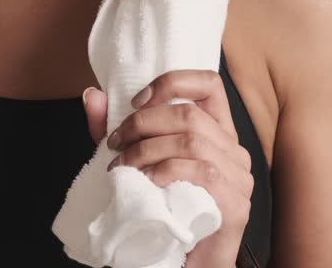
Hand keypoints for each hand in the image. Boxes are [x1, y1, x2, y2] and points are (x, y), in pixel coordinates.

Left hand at [82, 70, 250, 267]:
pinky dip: (167, 171)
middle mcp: (234, 150)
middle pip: (189, 114)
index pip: (209, 84)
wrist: (180, 262)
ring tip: (121, 166)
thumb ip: (116, 131)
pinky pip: (201, 172)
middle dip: (142, 123)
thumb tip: (92, 95)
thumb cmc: (162, 210)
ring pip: (191, 141)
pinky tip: (147, 182)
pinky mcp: (236, 205)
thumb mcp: (134, 162)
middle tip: (114, 144)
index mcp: (216, 133)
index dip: (172, 82)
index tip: (136, 101)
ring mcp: (239, 178)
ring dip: (146, 150)